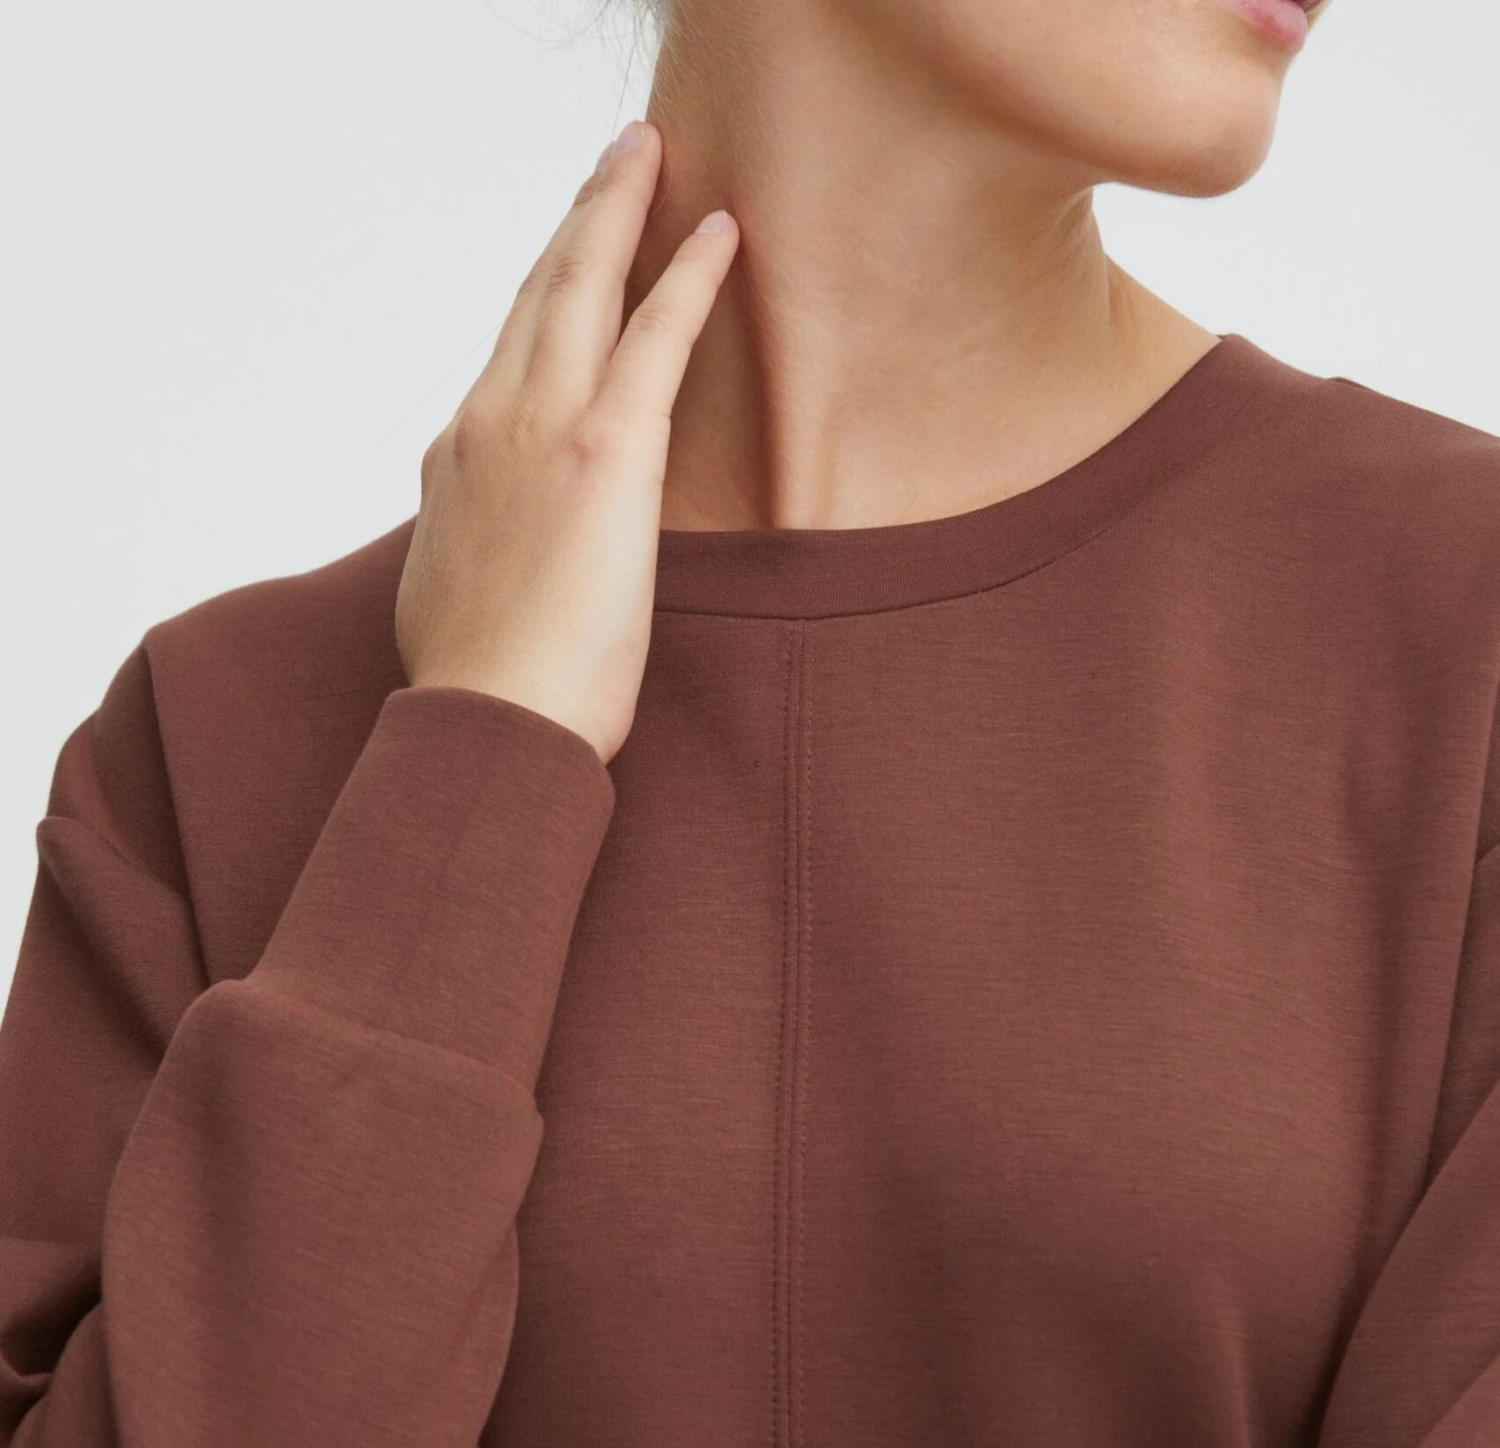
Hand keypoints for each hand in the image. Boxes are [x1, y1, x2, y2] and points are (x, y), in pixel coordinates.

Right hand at [394, 117, 738, 765]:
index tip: (562, 267)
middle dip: (576, 222)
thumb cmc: (485, 696)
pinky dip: (687, 276)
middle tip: (614, 164)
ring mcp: (541, 427)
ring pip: (581, 287)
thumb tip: (488, 562)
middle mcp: (488, 423)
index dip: (539, 304)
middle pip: (536, 295)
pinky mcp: (608, 450)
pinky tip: (719, 232)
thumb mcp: (457, 606)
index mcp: (455, 463)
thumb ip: (477, 557)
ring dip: (618, 211)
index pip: (504, 361)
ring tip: (648, 157)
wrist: (488, 723)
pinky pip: (655, 336)